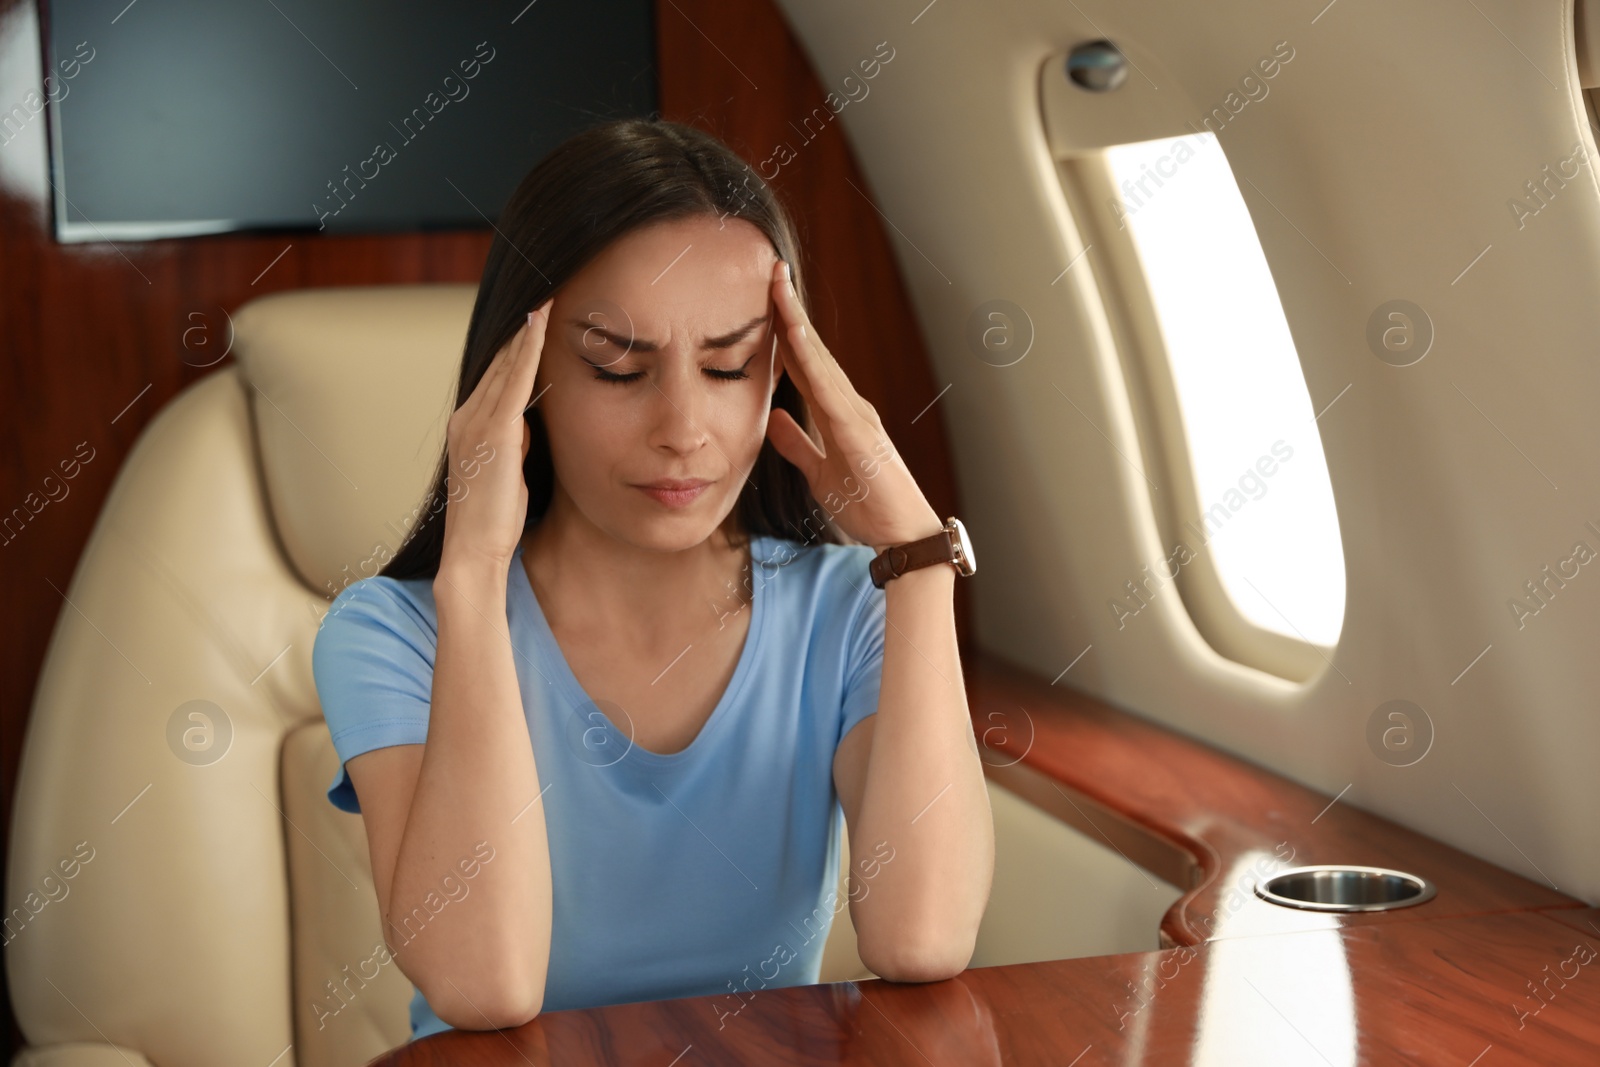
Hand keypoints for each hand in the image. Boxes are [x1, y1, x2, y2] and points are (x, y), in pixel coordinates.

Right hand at [439, 297, 552, 570]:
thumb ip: (515, 444)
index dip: (516, 346)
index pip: (497, 376)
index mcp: (469, 426)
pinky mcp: (494, 431)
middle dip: (522, 328)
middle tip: (545, 292)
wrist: (474, 552)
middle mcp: (467, 416)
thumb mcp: (508, 474)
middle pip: (499, 361)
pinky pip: (514, 379)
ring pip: (506, 363)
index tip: (536, 317)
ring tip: (547, 296)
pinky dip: (528, 348)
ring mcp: (477, 421)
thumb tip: (530, 424)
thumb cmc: (495, 522)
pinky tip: (540, 323)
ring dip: (527, 329)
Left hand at [764, 260, 941, 551]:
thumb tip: (772, 418)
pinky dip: (811, 359)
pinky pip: (828, 389)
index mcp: (837, 413)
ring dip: (798, 323)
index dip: (784, 331)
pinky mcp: (858, 431)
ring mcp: (855, 414)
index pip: (805, 364)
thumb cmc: (868, 506)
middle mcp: (848, 405)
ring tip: (778, 288)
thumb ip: (797, 444)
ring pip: (820, 359)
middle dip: (791, 311)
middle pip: (812, 350)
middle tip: (771, 271)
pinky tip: (794, 335)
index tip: (765, 299)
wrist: (902, 536)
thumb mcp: (819, 472)